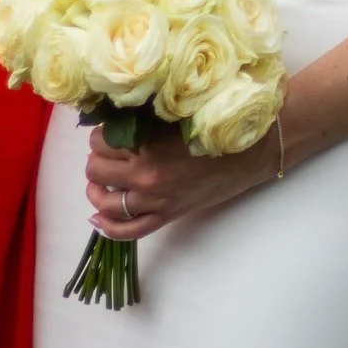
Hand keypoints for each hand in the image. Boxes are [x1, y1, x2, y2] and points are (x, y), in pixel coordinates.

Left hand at [84, 124, 276, 240]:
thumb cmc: (217, 126)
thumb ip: (145, 119)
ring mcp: (154, 200)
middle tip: (109, 151)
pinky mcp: (166, 216)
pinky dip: (107, 227)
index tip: (109, 130)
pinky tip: (97, 216)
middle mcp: (144, 175)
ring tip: (101, 180)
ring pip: (104, 200)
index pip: (100, 140)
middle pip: (96, 168)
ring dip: (96, 188)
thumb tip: (113, 117)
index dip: (101, 133)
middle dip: (98, 158)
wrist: (251, 152)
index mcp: (147, 145)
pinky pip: (127, 231)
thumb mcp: (176, 116)